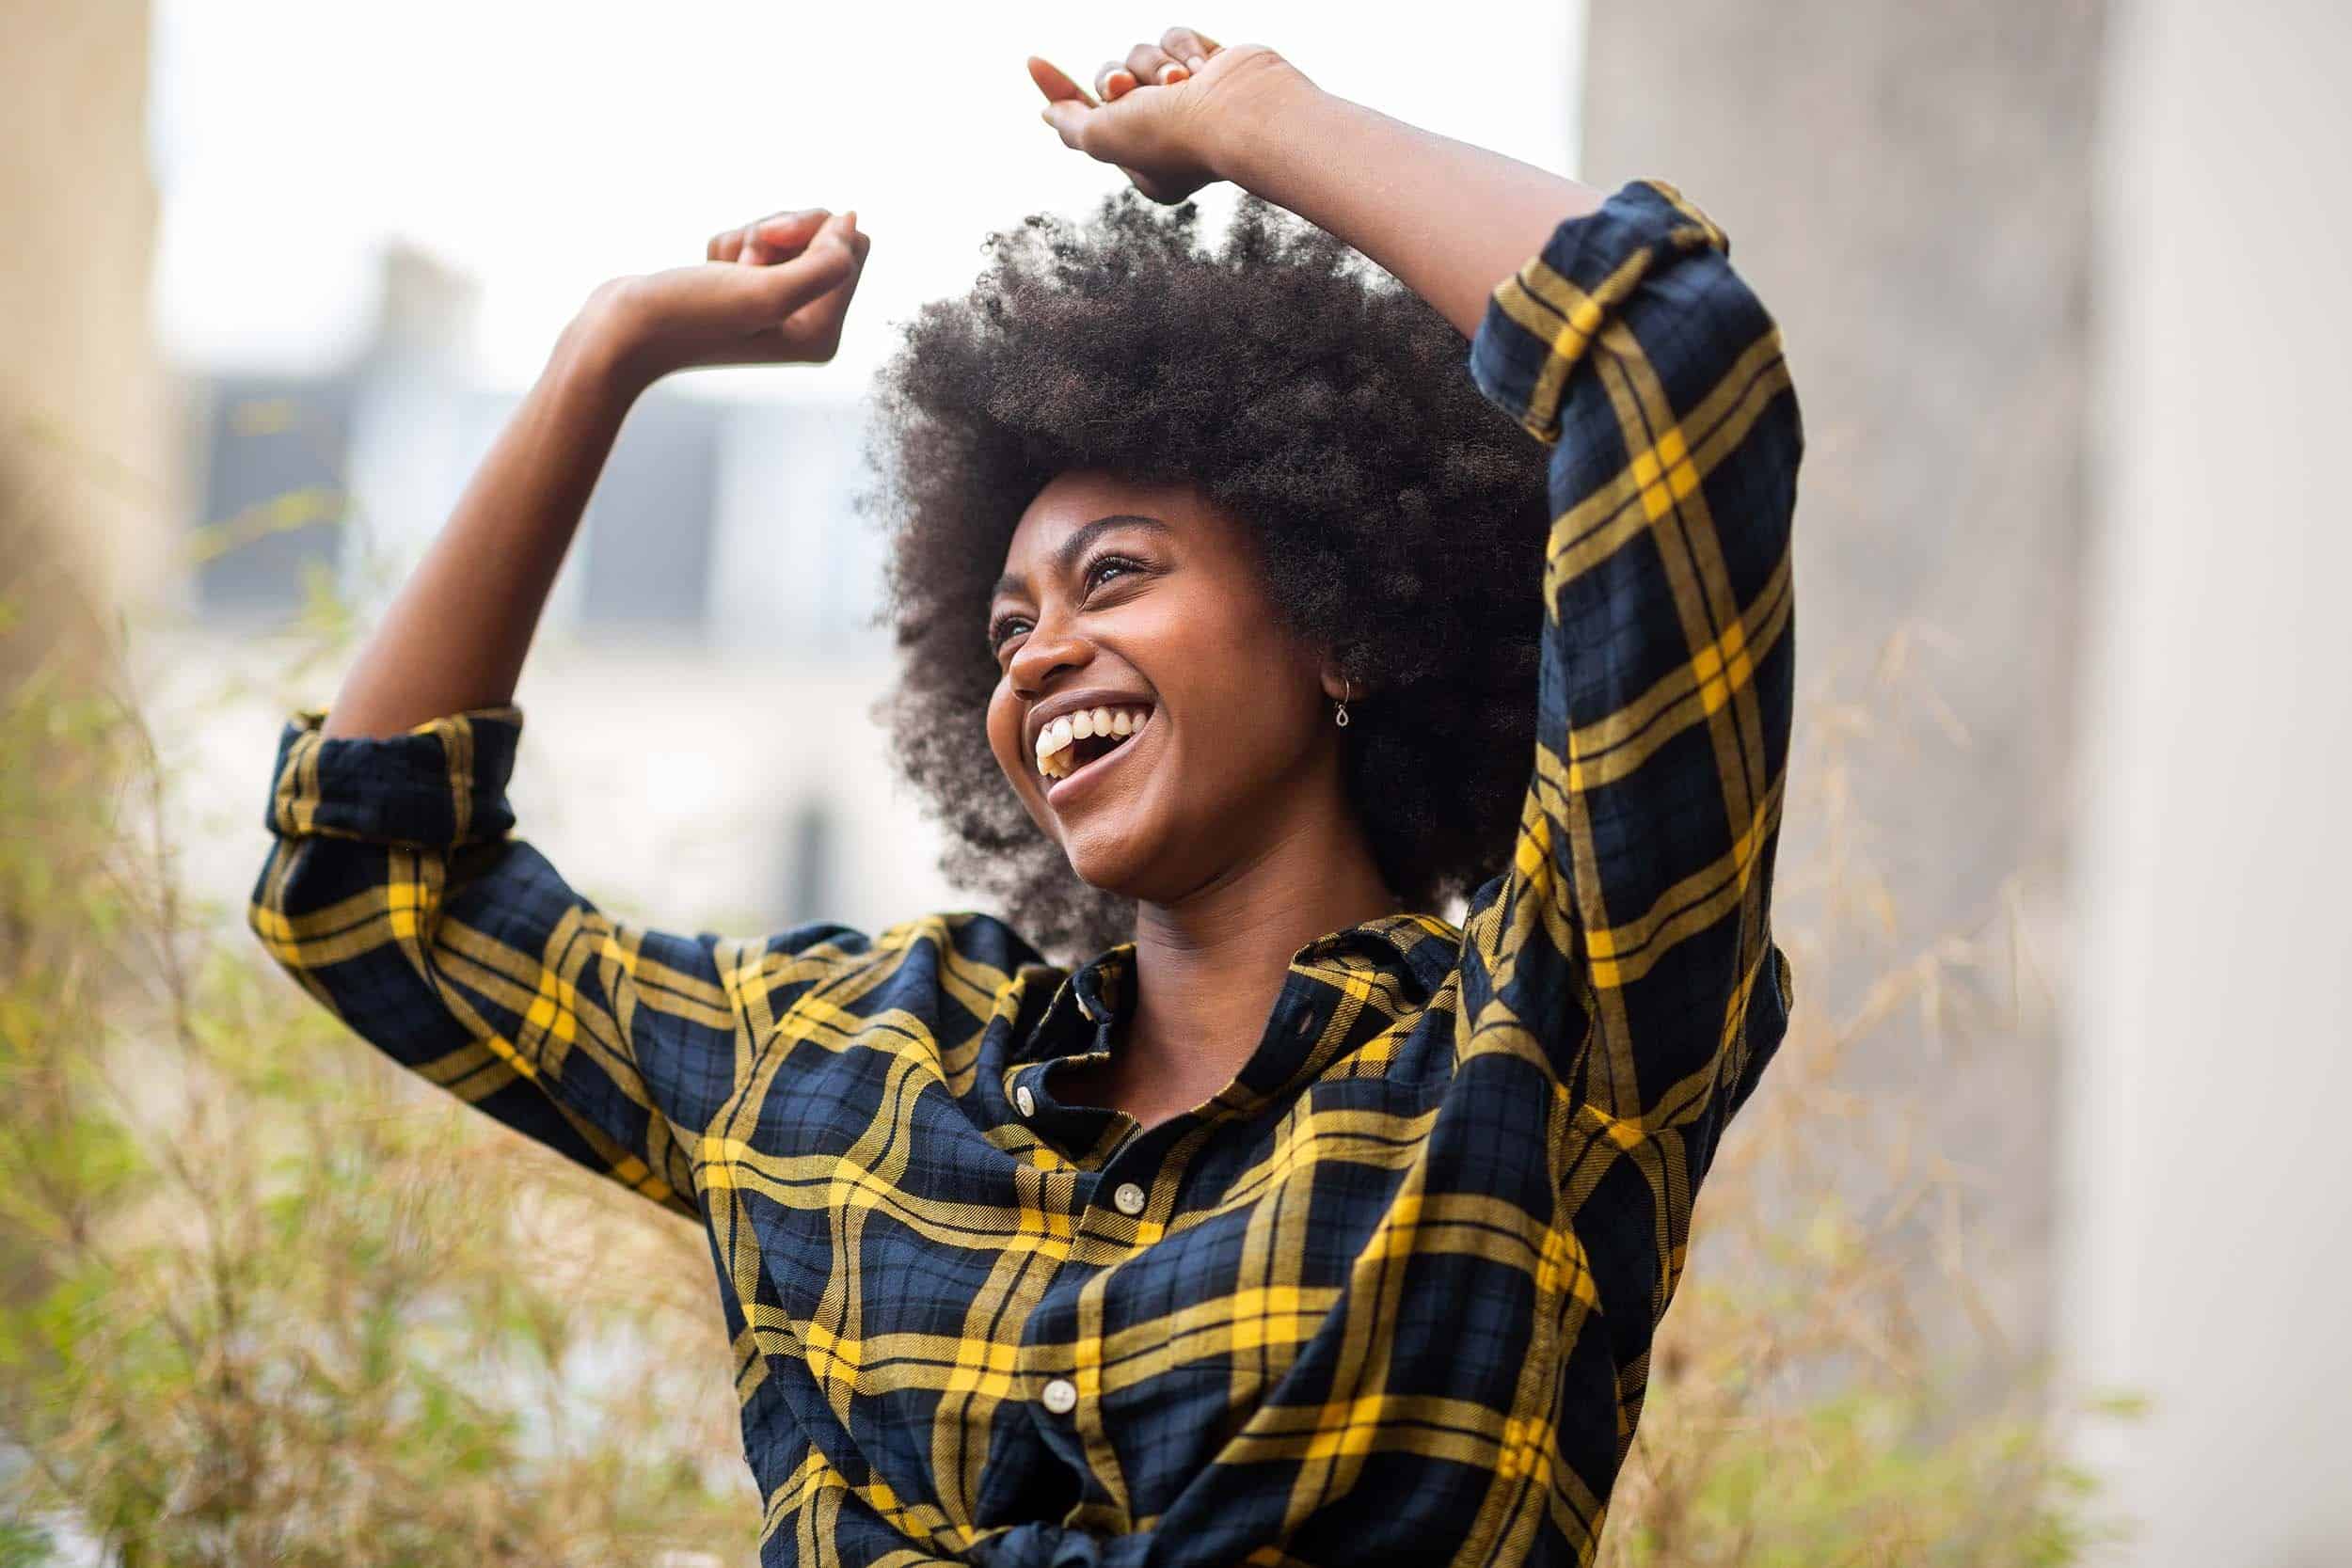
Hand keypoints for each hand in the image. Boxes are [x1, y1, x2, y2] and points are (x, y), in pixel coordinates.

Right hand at [580, 208, 871, 389]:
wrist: (620, 331)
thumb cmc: (689, 316)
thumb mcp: (767, 292)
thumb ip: (826, 263)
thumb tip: (852, 222)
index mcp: (823, 335)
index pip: (854, 247)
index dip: (812, 230)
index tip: (765, 248)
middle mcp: (806, 323)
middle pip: (825, 236)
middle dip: (778, 232)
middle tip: (743, 260)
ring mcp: (776, 307)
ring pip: (787, 233)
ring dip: (747, 237)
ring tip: (718, 269)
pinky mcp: (746, 289)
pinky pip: (753, 241)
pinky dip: (726, 246)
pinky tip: (706, 271)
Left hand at [1029, 27, 1301, 203]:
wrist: (1243, 112)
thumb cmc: (1173, 135)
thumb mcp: (1103, 138)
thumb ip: (1071, 126)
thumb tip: (1049, 114)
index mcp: (1141, 162)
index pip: (1088, 119)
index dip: (1060, 91)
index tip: (1033, 61)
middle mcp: (1166, 131)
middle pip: (1113, 81)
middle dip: (1114, 78)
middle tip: (1125, 88)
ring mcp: (1191, 98)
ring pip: (1143, 55)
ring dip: (1155, 65)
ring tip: (1181, 83)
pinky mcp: (1212, 66)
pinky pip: (1175, 38)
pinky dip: (1185, 49)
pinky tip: (1205, 68)